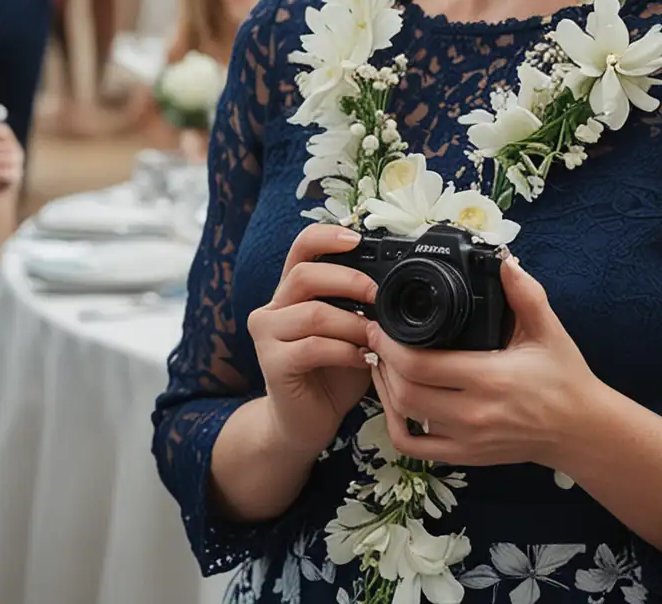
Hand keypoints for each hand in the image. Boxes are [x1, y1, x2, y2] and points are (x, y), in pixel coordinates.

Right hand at [247, 225, 376, 460]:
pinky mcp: (272, 363)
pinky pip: (312, 347)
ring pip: (313, 313)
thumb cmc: (332, 374)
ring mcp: (267, 335)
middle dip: (350, 281)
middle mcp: (272, 307)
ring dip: (353, 324)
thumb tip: (395, 286)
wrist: (305, 425)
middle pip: (305, 276)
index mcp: (291, 292)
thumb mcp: (351, 333)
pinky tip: (361, 360)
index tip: (356, 239)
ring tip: (375, 338)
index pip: (301, 248)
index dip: (326, 236)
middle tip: (378, 297)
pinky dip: (344, 351)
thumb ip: (360, 308)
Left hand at [368, 255, 594, 470]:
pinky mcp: (465, 456)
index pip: (420, 365)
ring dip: (385, 387)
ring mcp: (466, 440)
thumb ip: (525, 293)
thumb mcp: (548, 330)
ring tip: (383, 360)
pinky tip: (395, 401)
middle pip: (404, 391)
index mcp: (489, 378)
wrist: (579, 430)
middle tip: (375, 335)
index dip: (390, 344)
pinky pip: (414, 447)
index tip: (381, 324)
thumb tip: (503, 261)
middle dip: (382, 360)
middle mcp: (473, 413)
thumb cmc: (563, 377)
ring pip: (404, 417)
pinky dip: (395, 424)